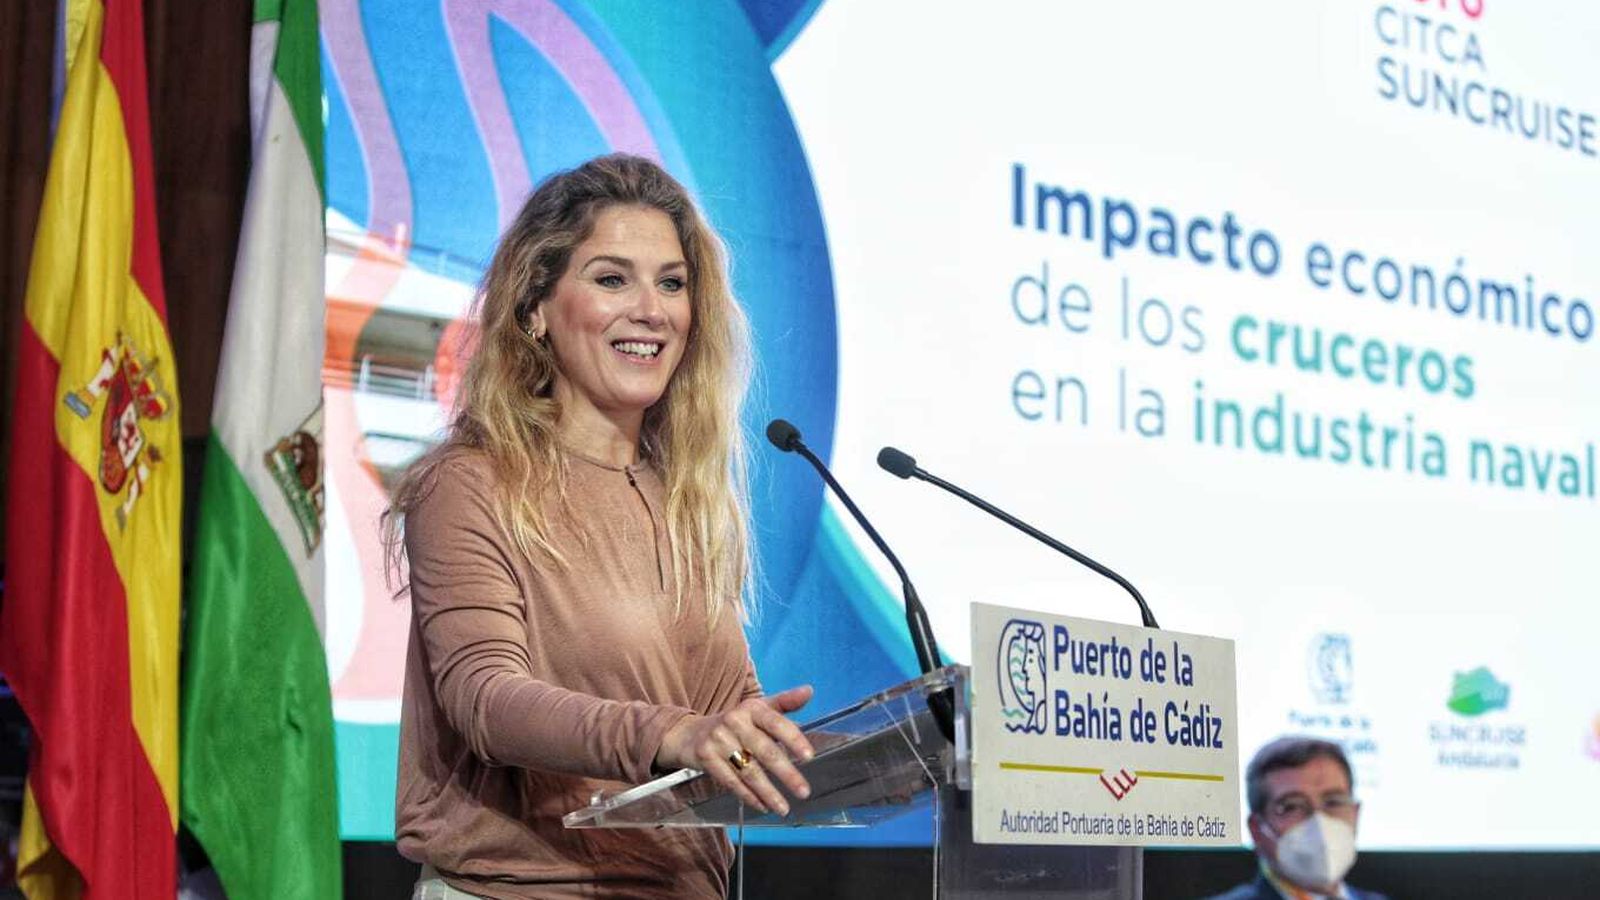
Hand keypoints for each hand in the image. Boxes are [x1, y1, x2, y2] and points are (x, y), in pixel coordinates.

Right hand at [655, 685, 815, 815]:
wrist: (690, 734)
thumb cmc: (734, 723)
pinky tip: (763, 806)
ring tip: (784, 808)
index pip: (776, 723)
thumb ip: (785, 703)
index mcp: (751, 708)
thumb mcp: (757, 709)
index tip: (809, 756)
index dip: (793, 739)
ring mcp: (718, 740)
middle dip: (786, 774)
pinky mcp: (706, 758)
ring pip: (749, 771)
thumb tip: (808, 691)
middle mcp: (734, 721)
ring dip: (769, 792)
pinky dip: (749, 796)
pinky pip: (731, 781)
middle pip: (764, 751)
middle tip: (803, 791)